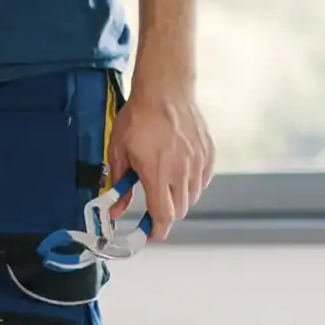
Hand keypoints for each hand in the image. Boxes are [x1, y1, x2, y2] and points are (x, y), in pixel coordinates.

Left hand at [107, 75, 214, 240]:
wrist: (165, 89)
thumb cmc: (139, 117)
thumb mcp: (119, 152)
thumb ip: (119, 185)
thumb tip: (116, 210)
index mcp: (158, 174)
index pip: (164, 216)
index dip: (157, 231)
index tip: (150, 234)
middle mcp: (182, 172)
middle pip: (179, 210)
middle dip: (165, 214)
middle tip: (152, 208)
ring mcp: (198, 162)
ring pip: (192, 196)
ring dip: (178, 198)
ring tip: (163, 184)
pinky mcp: (208, 153)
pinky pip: (203, 180)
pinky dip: (192, 184)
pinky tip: (179, 173)